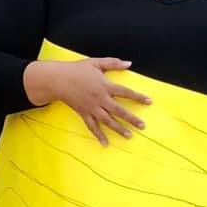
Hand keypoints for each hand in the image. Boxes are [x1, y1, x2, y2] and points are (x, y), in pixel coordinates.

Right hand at [35, 57, 151, 145]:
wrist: (57, 79)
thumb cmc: (77, 70)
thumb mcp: (96, 63)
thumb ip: (113, 63)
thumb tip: (129, 63)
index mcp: (105, 86)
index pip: (125, 92)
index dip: (138, 97)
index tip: (149, 102)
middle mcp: (100, 98)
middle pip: (118, 110)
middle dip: (131, 119)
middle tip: (143, 126)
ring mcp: (91, 107)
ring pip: (107, 121)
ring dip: (118, 129)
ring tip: (129, 136)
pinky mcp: (83, 113)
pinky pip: (92, 126)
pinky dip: (98, 135)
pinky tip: (105, 143)